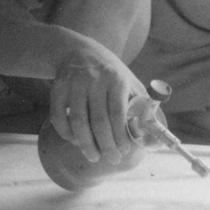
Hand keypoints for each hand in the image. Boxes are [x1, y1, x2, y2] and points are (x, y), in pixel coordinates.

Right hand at [48, 42, 145, 164]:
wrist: (78, 50)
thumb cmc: (110, 72)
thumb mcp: (129, 80)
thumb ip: (140, 102)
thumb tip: (152, 129)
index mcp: (116, 79)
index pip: (118, 112)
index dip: (120, 135)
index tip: (124, 150)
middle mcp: (95, 80)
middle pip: (98, 121)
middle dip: (106, 145)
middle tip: (112, 159)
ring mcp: (74, 84)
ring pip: (78, 121)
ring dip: (86, 144)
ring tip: (94, 156)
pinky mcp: (58, 89)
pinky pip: (59, 117)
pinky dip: (66, 133)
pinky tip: (76, 141)